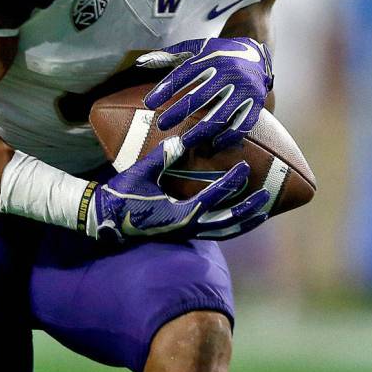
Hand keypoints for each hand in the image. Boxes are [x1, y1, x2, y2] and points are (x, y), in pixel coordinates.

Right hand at [85, 137, 269, 242]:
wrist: (105, 220)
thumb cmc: (121, 194)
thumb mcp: (141, 173)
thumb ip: (163, 156)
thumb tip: (183, 138)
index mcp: (177, 214)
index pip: (213, 198)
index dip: (231, 182)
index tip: (244, 167)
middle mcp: (186, 228)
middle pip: (227, 223)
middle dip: (248, 210)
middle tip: (266, 196)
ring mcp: (185, 233)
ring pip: (223, 232)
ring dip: (244, 222)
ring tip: (263, 211)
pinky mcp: (183, 233)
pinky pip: (214, 232)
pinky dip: (231, 225)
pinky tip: (241, 216)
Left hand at [138, 37, 273, 149]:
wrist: (258, 54)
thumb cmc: (220, 53)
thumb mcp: (197, 48)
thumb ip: (169, 55)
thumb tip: (140, 62)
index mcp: (211, 58)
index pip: (183, 75)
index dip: (164, 89)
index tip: (147, 103)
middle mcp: (228, 72)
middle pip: (199, 97)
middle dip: (178, 113)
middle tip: (161, 126)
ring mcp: (244, 89)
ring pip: (220, 115)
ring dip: (200, 132)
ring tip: (185, 142)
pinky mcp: (256, 103)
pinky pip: (241, 125)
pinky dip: (227, 138)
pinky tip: (213, 145)